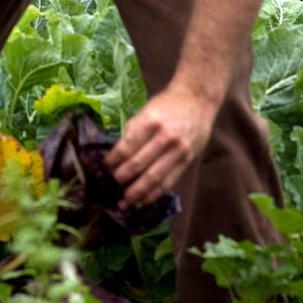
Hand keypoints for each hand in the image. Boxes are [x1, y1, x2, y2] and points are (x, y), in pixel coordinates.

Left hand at [106, 87, 216, 207]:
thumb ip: (133, 132)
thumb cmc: (167, 105)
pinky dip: (154, 194)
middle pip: (138, 164)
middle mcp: (165, 137)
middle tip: (111, 186)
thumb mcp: (146, 111)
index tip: (105, 168)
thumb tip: (116, 156)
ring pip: (153, 177)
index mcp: (150, 122)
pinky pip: (168, 182)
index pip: (127, 147)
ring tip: (124, 202)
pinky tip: (143, 201)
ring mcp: (178, 150)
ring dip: (136, 192)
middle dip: (121, 178)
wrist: (197, 99)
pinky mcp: (187, 160)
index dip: (113, 161)